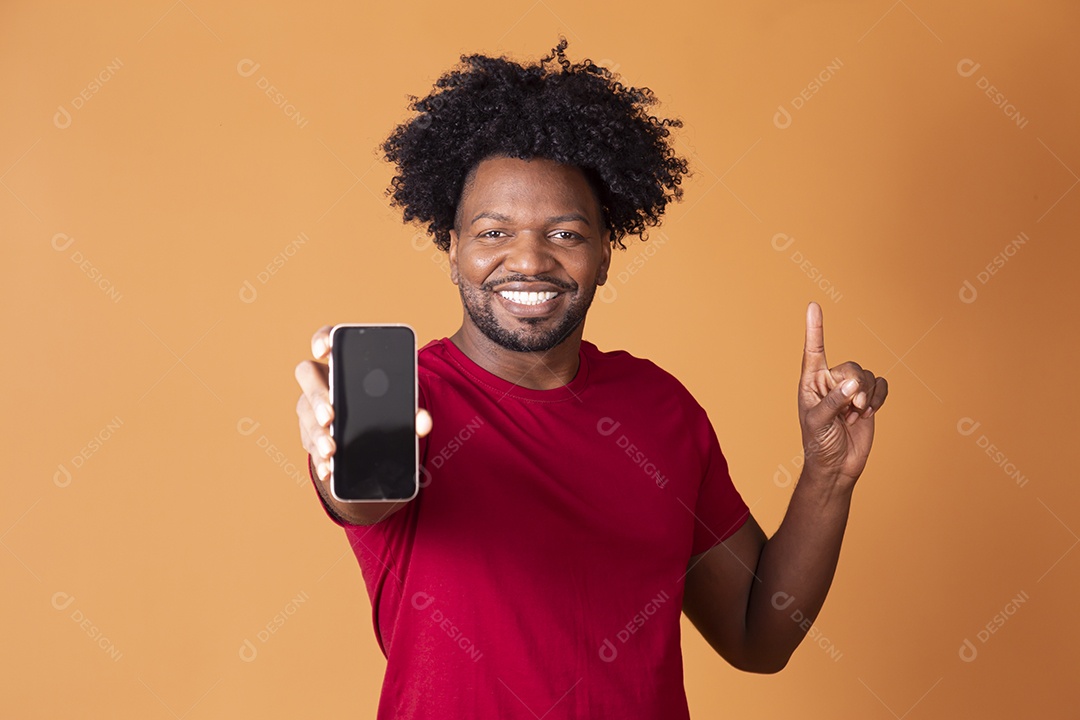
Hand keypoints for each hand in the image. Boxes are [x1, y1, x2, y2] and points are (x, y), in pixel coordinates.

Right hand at [295, 325, 431, 482]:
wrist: (371, 434)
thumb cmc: (384, 408)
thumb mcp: (399, 406)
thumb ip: (412, 411)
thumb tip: (424, 422)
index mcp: (344, 362)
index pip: (327, 338)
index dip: (322, 338)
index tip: (324, 350)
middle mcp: (322, 380)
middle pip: (307, 376)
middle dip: (317, 396)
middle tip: (331, 417)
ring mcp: (312, 406)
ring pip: (307, 414)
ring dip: (318, 434)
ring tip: (331, 450)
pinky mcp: (311, 432)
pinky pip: (309, 443)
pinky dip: (320, 458)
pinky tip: (329, 469)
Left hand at [798, 302, 887, 486]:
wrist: (837, 466)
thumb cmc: (819, 444)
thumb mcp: (819, 423)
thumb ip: (833, 401)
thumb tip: (853, 384)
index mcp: (811, 382)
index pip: (814, 350)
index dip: (814, 328)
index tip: (813, 305)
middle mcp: (830, 381)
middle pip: (850, 366)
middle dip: (856, 387)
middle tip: (852, 408)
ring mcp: (849, 390)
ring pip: (867, 375)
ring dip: (867, 396)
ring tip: (855, 415)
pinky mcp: (867, 398)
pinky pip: (881, 383)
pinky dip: (879, 396)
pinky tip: (869, 411)